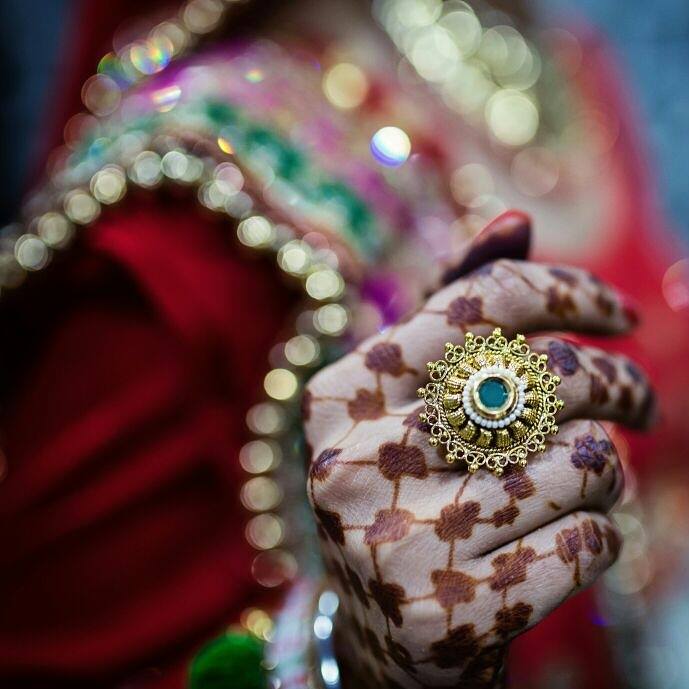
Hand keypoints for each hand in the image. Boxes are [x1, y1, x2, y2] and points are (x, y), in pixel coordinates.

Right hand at [303, 215, 654, 687]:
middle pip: (541, 376)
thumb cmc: (408, 488)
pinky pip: (584, 545)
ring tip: (585, 481)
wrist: (384, 634)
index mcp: (340, 394)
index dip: (569, 293)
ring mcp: (396, 541)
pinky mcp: (448, 615)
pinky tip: (565, 542)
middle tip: (637, 400)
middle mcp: (354, 460)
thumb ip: (454, 313)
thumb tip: (515, 221)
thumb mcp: (411, 401)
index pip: (481, 302)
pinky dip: (599, 536)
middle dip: (615, 380)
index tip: (620, 315)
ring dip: (606, 468)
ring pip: (577, 462)